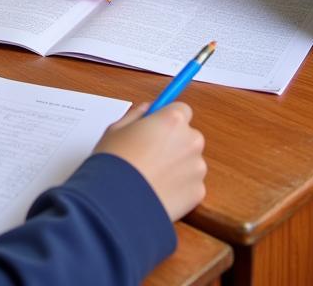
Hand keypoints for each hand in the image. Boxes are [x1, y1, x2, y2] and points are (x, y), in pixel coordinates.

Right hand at [95, 102, 205, 220]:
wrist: (118, 202)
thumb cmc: (114, 161)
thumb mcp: (117, 129)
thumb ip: (137, 115)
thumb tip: (148, 110)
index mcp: (172, 120)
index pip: (182, 110)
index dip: (168, 118)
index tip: (159, 126)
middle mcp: (190, 140)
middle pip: (188, 136)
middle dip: (174, 142)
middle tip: (151, 153)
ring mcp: (197, 168)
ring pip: (190, 161)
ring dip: (177, 165)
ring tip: (152, 175)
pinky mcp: (198, 192)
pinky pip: (190, 184)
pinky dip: (178, 186)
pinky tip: (158, 190)